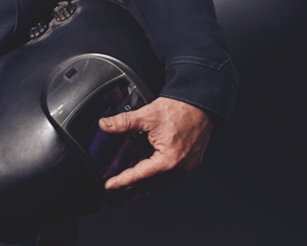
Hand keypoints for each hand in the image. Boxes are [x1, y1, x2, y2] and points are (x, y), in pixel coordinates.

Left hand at [98, 97, 212, 204]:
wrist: (201, 106)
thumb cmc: (181, 111)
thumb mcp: (148, 115)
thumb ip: (124, 122)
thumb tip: (105, 125)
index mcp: (168, 161)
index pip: (139, 176)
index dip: (121, 182)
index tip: (108, 187)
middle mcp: (178, 170)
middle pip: (148, 187)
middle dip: (128, 194)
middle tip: (112, 200)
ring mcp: (183, 170)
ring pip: (156, 185)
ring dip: (139, 190)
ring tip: (122, 196)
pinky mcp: (185, 166)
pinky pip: (165, 179)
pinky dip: (151, 182)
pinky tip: (140, 182)